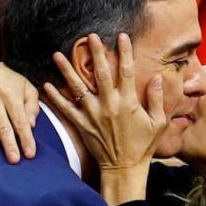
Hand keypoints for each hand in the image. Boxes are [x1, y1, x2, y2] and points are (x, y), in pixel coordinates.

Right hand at [0, 63, 39, 162]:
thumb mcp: (29, 90)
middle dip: (8, 144)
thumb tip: (30, 126)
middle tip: (13, 159)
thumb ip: (32, 108)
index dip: (26, 138)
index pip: (20, 122)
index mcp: (11, 97)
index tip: (30, 154)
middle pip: (2, 127)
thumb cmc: (14, 83)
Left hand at [44, 33, 166, 205]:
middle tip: (89, 36)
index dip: (125, 52)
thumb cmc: (143, 146)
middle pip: (101, 73)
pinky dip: (56, 97)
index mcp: (129, 102)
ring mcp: (94, 115)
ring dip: (67, 70)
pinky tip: (47, 85)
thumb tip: (156, 76)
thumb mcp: (158, 123)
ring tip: (57, 55)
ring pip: (78, 88)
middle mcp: (109, 105)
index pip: (126, 71)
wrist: (124, 168)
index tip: (121, 36)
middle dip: (95, 53)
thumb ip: (157, 99)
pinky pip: (67, 109)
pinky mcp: (83, 125)